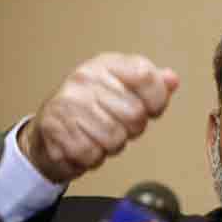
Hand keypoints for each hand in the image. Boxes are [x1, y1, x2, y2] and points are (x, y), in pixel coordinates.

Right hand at [18, 53, 179, 182]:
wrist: (50, 132)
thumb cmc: (93, 111)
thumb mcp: (125, 92)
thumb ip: (152, 86)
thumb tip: (172, 79)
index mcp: (107, 64)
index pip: (146, 76)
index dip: (156, 100)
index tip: (148, 108)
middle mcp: (85, 78)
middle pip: (135, 114)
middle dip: (131, 129)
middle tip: (116, 125)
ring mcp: (67, 101)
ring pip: (114, 137)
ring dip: (112, 145)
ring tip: (99, 135)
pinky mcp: (54, 127)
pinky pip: (92, 153)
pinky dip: (92, 157)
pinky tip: (84, 143)